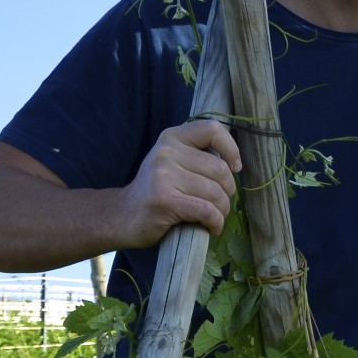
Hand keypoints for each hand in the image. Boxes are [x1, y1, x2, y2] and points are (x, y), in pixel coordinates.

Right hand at [119, 120, 242, 245]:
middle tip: (219, 204)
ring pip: (215, 193)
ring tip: (213, 217)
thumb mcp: (173, 163)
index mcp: (172, 138)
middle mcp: (166, 152)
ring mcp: (163, 175)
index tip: (234, 168)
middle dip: (227, 192)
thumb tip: (234, 165)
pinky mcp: (165, 200)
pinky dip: (215, 222)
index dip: (231, 149)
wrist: (123, 216)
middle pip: (220, 169)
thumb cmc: (156, 192)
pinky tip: (211, 227)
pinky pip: (206, 210)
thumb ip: (197, 157)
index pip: (213, 129)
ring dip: (222, 210)